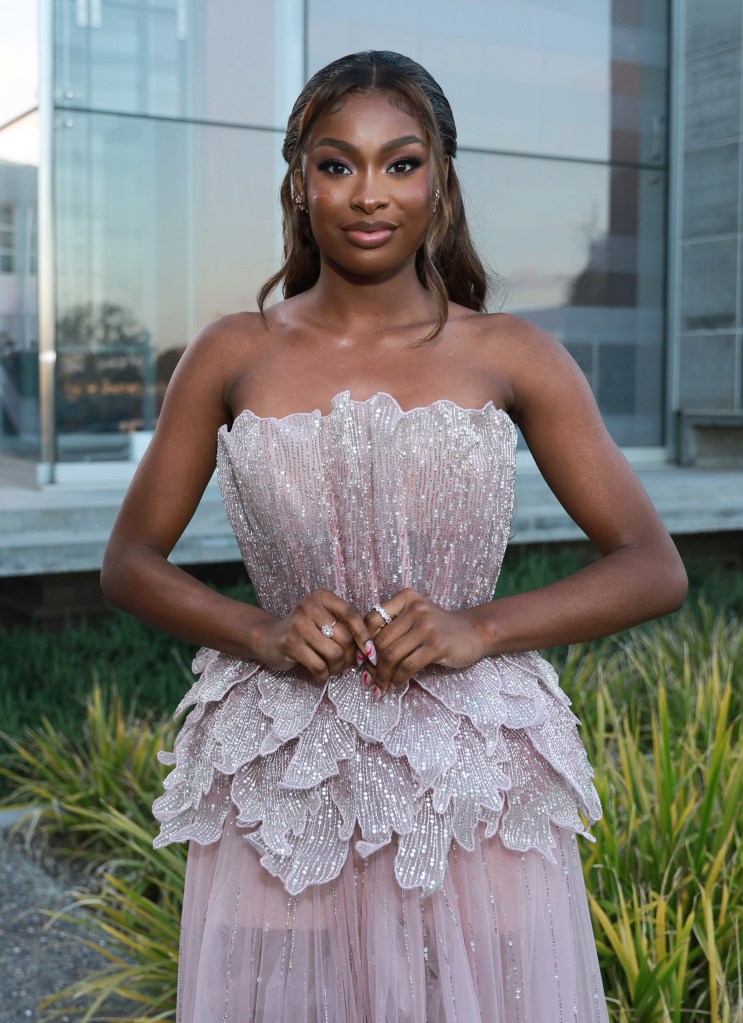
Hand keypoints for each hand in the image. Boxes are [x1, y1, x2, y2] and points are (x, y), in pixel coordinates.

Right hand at [252, 589, 371, 683]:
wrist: (270, 638)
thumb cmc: (306, 630)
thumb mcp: (324, 619)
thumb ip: (345, 626)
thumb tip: (370, 650)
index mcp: (322, 596)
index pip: (351, 613)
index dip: (364, 635)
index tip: (370, 651)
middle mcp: (309, 606)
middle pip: (344, 637)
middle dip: (350, 657)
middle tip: (347, 665)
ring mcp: (298, 625)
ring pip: (334, 653)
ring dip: (338, 668)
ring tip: (334, 669)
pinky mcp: (289, 644)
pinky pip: (318, 666)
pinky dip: (324, 676)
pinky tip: (321, 675)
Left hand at [362, 588, 488, 693]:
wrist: (474, 632)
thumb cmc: (439, 627)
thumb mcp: (415, 617)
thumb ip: (393, 627)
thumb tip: (363, 654)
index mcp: (406, 598)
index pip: (372, 619)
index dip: (363, 641)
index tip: (361, 658)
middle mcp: (416, 608)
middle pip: (380, 640)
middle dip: (371, 664)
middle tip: (368, 679)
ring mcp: (427, 626)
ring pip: (392, 655)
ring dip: (382, 676)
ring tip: (379, 687)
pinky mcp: (437, 645)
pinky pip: (408, 666)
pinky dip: (398, 679)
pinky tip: (396, 685)